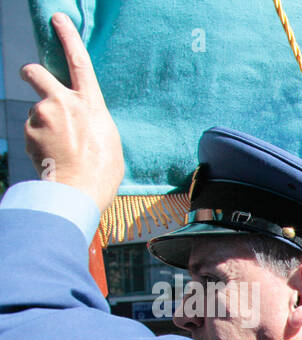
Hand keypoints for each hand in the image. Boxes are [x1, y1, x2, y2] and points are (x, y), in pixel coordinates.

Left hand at [22, 12, 123, 213]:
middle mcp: (62, 103)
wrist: (79, 191)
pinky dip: (38, 141)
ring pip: (35, 110)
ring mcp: (42, 116)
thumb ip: (90, 118)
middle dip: (30, 73)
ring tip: (58, 148)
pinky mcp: (28, 132)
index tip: (57, 19)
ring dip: (41, 123)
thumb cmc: (102, 170)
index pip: (78, 62)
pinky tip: (51, 156)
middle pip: (35, 73)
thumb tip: (77, 116)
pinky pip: (30, 131)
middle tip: (31, 79)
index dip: (67, 37)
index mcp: (89, 104)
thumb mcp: (107, 138)